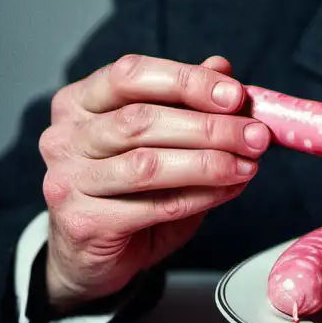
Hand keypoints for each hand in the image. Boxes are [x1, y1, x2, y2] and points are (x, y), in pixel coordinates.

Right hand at [39, 54, 269, 312]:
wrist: (91, 254)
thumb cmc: (129, 187)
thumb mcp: (162, 137)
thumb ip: (187, 102)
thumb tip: (222, 67)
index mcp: (80, 101)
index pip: (131, 75)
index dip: (187, 81)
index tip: (235, 94)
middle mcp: (65, 136)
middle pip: (142, 120)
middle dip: (210, 126)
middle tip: (256, 135)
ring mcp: (67, 180)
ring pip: (148, 164)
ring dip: (210, 162)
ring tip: (249, 164)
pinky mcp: (82, 223)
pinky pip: (154, 206)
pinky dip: (201, 196)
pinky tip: (229, 189)